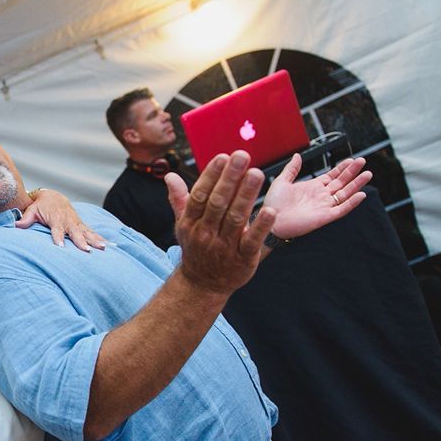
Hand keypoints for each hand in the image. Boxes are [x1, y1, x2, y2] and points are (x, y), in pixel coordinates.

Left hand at [16, 188, 106, 251]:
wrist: (53, 196)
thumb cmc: (41, 205)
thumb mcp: (32, 210)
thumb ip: (25, 219)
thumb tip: (15, 225)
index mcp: (56, 219)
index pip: (57, 231)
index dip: (58, 239)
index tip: (60, 248)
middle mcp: (68, 221)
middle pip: (75, 233)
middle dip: (81, 242)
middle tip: (86, 251)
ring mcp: (76, 223)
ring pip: (87, 233)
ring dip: (95, 240)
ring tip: (103, 249)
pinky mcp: (81, 225)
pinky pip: (92, 232)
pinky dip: (100, 238)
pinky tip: (109, 246)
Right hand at [170, 152, 273, 295]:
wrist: (202, 284)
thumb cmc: (196, 249)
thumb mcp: (184, 225)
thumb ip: (180, 199)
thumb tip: (170, 176)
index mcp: (191, 223)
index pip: (200, 195)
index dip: (211, 176)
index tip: (222, 157)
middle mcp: (206, 233)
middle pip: (218, 203)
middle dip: (230, 178)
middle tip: (242, 156)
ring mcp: (224, 247)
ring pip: (235, 218)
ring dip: (246, 195)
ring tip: (257, 173)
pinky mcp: (242, 259)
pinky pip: (252, 241)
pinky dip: (260, 226)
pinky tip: (270, 211)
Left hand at [263, 153, 370, 238]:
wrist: (270, 219)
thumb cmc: (273, 203)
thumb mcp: (282, 181)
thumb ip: (292, 169)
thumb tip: (298, 155)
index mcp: (313, 187)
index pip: (332, 176)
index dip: (342, 168)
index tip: (352, 159)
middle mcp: (321, 196)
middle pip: (341, 183)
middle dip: (352, 172)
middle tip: (362, 161)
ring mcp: (324, 206)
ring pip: (345, 194)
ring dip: (356, 185)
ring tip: (367, 174)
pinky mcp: (324, 217)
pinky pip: (341, 210)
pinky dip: (351, 203)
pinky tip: (361, 194)